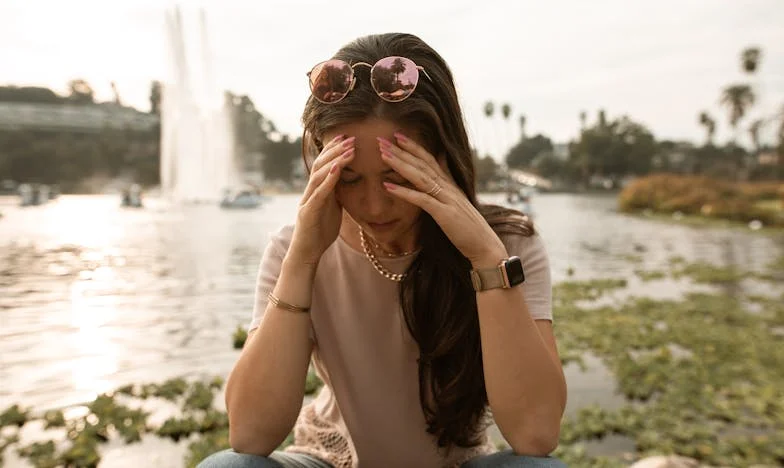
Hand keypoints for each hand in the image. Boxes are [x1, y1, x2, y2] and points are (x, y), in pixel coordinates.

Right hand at [288, 135, 355, 265]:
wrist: (306, 253)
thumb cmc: (320, 232)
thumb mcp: (332, 208)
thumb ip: (337, 194)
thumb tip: (348, 181)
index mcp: (317, 190)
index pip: (324, 164)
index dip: (334, 149)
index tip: (347, 137)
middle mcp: (310, 191)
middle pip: (321, 164)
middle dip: (336, 149)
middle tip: (351, 137)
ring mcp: (307, 201)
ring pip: (319, 175)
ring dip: (335, 160)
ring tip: (348, 149)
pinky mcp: (308, 212)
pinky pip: (319, 194)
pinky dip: (328, 180)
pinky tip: (336, 169)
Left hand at [377, 132, 506, 267]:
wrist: (485, 245)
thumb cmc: (469, 228)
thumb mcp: (458, 202)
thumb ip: (448, 183)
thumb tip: (441, 165)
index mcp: (450, 184)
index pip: (430, 159)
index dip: (414, 147)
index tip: (397, 135)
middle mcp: (449, 187)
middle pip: (422, 163)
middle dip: (401, 150)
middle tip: (382, 139)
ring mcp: (447, 199)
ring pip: (420, 176)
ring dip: (400, 164)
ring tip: (382, 155)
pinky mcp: (444, 214)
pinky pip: (421, 199)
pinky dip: (404, 192)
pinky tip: (387, 186)